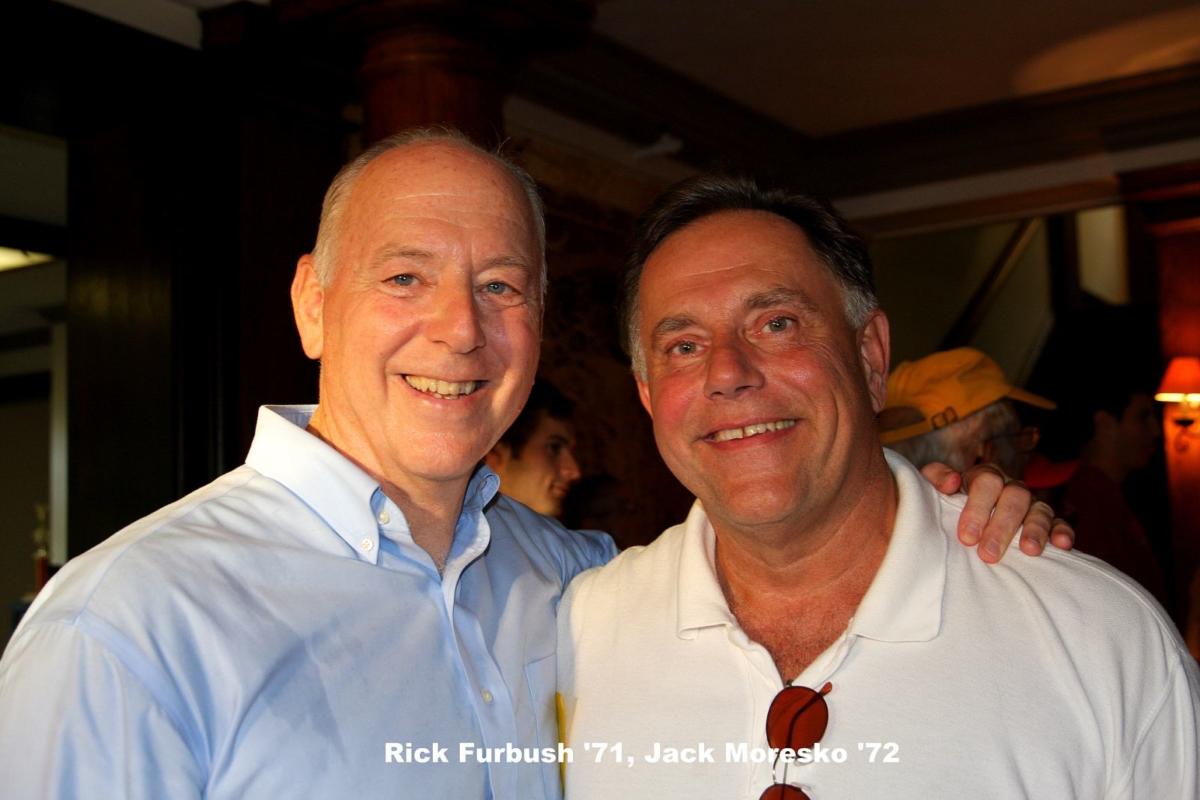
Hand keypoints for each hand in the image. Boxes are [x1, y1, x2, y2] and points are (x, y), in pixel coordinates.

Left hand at [919, 462, 1074, 562]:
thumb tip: (951, 482)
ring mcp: (1031, 504)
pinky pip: (1060, 523)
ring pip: (1040, 509)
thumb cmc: (947, 506)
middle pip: (1014, 497)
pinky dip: (1062, 532)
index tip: (966, 537)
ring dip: (1035, 529)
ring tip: (1029, 551)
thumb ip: (935, 479)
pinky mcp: (1048, 522)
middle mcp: (1010, 487)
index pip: (986, 482)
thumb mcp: (935, 490)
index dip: (977, 507)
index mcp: (984, 476)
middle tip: (988, 554)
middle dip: (1002, 526)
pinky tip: (1061, 545)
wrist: (961, 521)